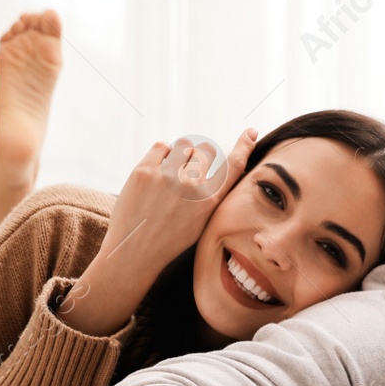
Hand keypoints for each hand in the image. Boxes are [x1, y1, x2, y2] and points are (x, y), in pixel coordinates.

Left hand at [61, 131, 257, 335]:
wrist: (134, 252)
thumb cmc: (168, 240)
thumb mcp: (201, 223)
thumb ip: (209, 196)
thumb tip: (209, 167)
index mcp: (209, 201)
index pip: (234, 166)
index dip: (244, 146)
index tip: (250, 133)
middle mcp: (192, 186)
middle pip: (205, 151)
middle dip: (197, 158)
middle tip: (184, 173)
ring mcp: (167, 177)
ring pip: (183, 146)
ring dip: (179, 155)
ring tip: (168, 176)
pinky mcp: (144, 171)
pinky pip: (161, 146)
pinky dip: (161, 155)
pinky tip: (156, 173)